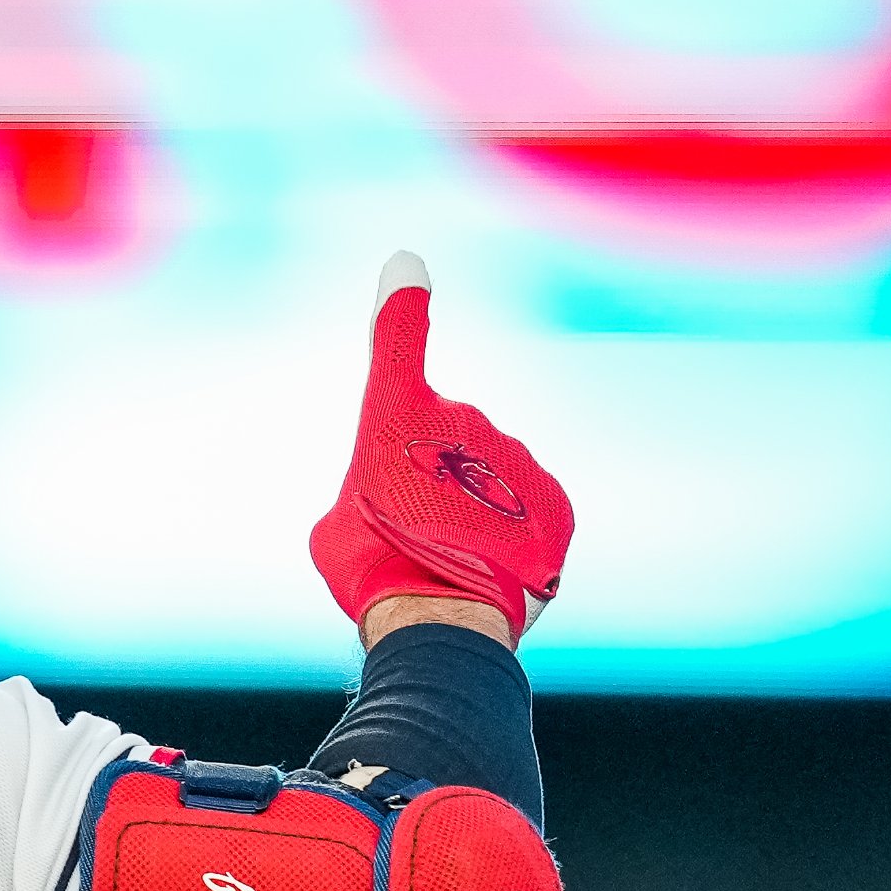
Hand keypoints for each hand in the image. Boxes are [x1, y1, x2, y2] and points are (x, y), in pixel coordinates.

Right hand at [309, 255, 572, 638]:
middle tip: (414, 532)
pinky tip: (491, 567)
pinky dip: (512, 534)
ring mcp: (513, 455)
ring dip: (474, 508)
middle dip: (433, 476)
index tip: (407, 268)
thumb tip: (381, 500)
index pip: (396, 340)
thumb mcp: (337, 526)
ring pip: (491, 475)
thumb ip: (366, 492)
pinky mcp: (553, 498)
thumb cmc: (373, 575)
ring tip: (455, 560)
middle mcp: (461, 419)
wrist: (442, 622)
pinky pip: (529, 508)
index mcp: (396, 419)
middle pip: (447, 438)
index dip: (401, 302)